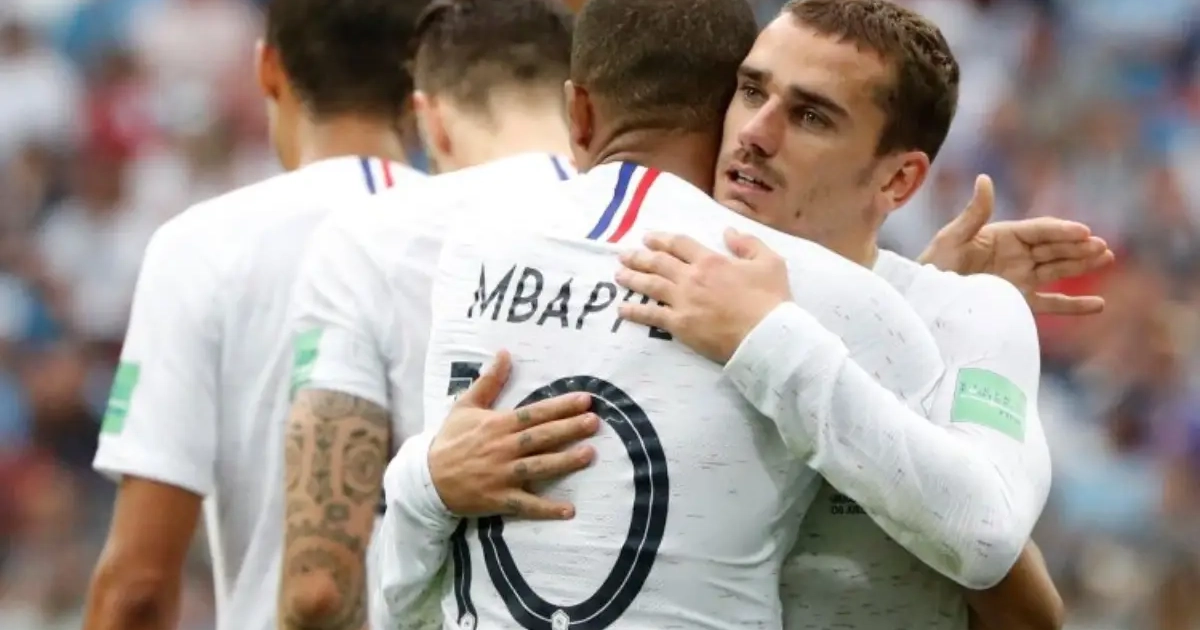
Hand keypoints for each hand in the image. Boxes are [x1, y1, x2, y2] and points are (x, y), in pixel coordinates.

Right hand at [429, 350, 598, 518]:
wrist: (426, 478)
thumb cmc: (449, 440)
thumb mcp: (465, 406)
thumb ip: (488, 381)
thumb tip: (505, 353)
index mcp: (497, 425)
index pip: (534, 414)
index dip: (560, 406)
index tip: (585, 399)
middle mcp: (503, 448)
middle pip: (541, 437)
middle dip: (569, 429)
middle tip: (594, 422)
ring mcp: (502, 475)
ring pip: (538, 467)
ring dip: (564, 462)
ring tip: (589, 454)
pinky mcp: (499, 499)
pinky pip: (526, 505)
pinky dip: (547, 509)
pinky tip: (569, 510)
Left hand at [614, 229, 790, 363]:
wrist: (766, 335)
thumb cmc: (771, 299)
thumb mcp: (770, 261)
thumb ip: (748, 242)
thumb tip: (728, 230)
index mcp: (711, 260)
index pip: (680, 244)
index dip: (662, 239)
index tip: (648, 238)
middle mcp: (692, 277)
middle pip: (659, 262)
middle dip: (640, 256)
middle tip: (624, 254)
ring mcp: (683, 301)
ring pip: (650, 285)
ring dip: (633, 278)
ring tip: (619, 274)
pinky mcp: (679, 324)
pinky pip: (651, 315)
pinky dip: (635, 311)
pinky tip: (622, 309)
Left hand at [919, 175, 1113, 314]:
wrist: (925, 299)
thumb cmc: (934, 266)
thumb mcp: (951, 238)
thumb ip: (973, 213)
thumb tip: (984, 179)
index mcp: (1002, 236)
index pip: (1039, 230)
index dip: (1061, 230)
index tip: (1083, 231)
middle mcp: (1016, 256)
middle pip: (1054, 248)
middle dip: (1078, 247)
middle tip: (1102, 246)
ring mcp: (1019, 279)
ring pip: (1058, 270)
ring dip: (1083, 265)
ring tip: (1106, 258)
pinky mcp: (1018, 302)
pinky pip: (1051, 303)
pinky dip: (1073, 305)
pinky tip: (1098, 305)